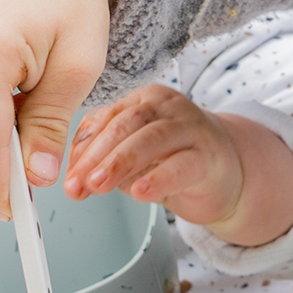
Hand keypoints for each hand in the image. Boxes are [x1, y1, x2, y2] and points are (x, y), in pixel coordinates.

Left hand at [64, 86, 292, 246]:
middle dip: (96, 154)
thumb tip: (74, 177)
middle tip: (78, 182)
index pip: (107, 117)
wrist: (226, 172)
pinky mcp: (210, 157)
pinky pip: (183, 165)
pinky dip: (159, 178)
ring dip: (120, 162)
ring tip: (98, 185)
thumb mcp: (132, 155)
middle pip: (127, 122)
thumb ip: (104, 159)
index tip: (66, 176)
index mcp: (145, 100)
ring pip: (153, 138)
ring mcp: (193, 129)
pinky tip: (140, 191)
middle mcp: (170, 108)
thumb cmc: (174, 159)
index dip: (82, 147)